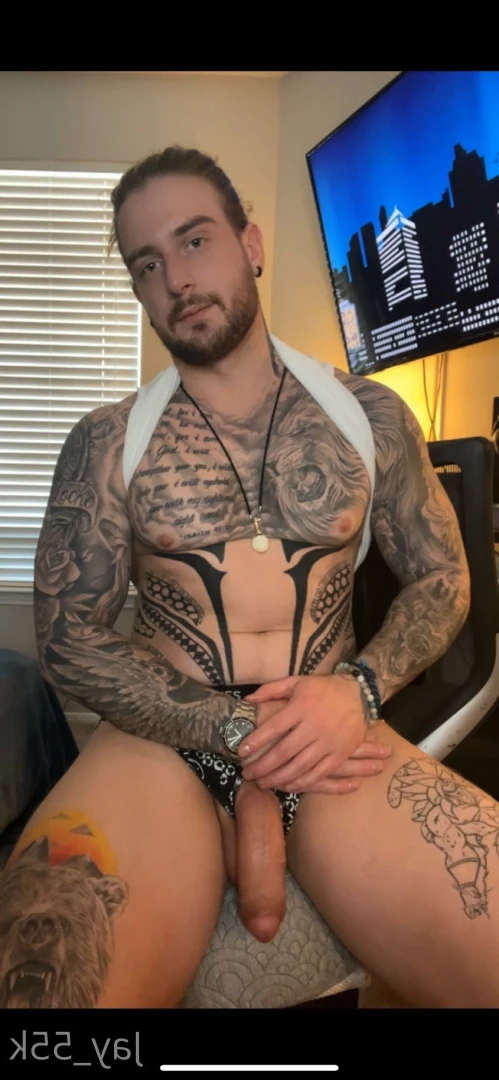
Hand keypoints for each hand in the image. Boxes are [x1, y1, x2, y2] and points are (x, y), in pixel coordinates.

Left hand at [239, 674, 378, 790]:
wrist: (359, 694)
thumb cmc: (322, 689)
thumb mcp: (296, 682)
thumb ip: (270, 690)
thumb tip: (246, 701)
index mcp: (301, 706)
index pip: (274, 727)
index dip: (256, 741)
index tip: (241, 752)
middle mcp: (314, 725)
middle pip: (284, 752)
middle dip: (262, 766)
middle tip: (247, 774)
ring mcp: (329, 741)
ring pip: (300, 766)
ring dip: (278, 778)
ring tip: (262, 783)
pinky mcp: (341, 753)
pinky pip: (319, 773)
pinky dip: (302, 783)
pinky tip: (288, 786)